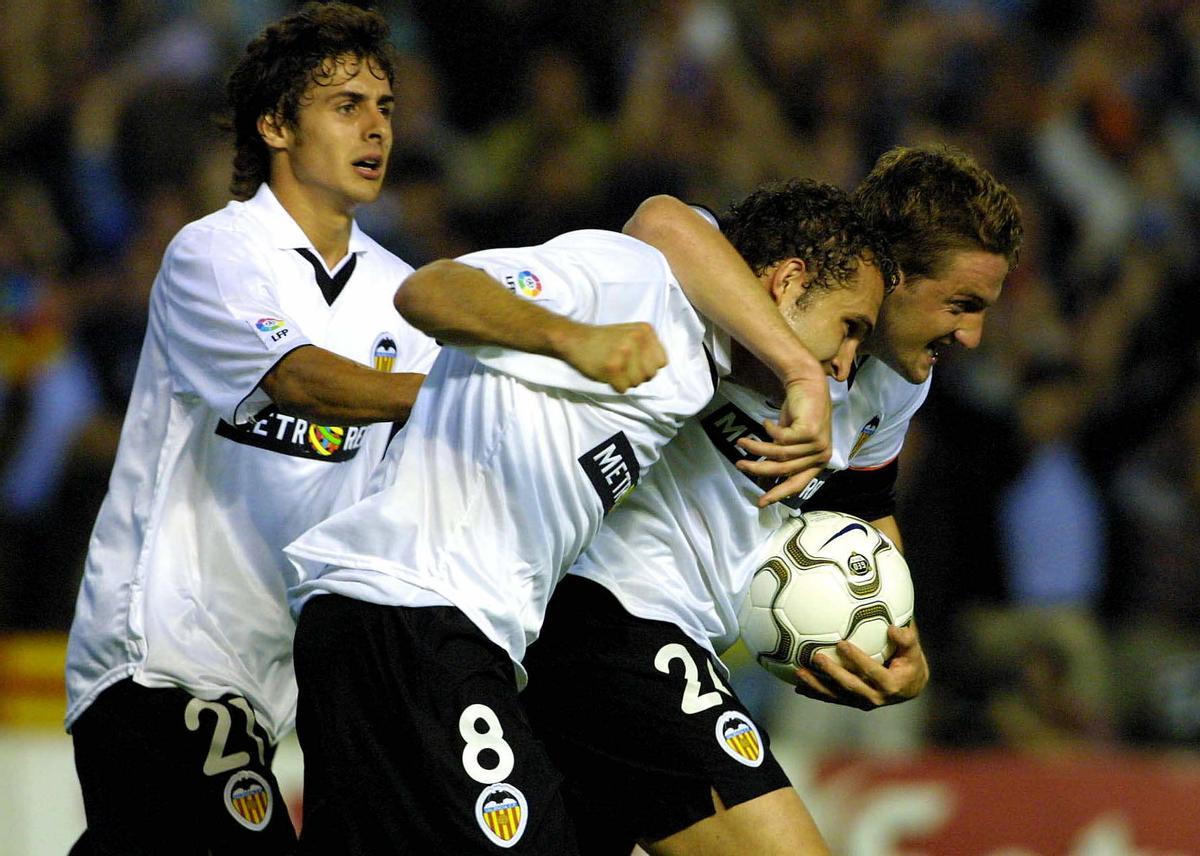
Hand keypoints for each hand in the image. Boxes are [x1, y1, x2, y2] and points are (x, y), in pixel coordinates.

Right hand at [560, 321, 666, 392]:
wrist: (576, 339)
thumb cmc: (604, 340)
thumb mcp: (632, 334)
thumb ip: (648, 347)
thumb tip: (658, 367)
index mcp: (646, 330)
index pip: (662, 362)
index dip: (648, 366)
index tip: (634, 363)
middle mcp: (638, 339)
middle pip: (651, 374)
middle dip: (638, 375)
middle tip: (622, 367)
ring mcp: (625, 352)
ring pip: (637, 383)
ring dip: (625, 381)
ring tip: (614, 368)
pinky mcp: (612, 366)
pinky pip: (623, 389)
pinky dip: (615, 386)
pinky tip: (606, 373)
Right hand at [734, 376, 831, 505]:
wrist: (809, 386)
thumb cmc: (799, 413)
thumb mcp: (789, 439)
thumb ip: (781, 456)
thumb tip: (763, 474)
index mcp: (818, 462)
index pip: (797, 483)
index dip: (777, 493)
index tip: (760, 502)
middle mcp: (821, 456)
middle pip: (784, 469)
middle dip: (758, 469)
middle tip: (739, 465)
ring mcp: (817, 444)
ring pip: (780, 454)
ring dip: (757, 448)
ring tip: (742, 441)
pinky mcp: (810, 432)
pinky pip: (780, 438)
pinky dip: (769, 430)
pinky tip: (765, 422)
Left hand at [791, 623, 929, 710]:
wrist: (909, 687)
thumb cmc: (910, 661)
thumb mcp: (914, 650)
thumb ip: (907, 639)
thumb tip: (893, 627)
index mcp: (891, 684)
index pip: (872, 671)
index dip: (857, 659)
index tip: (842, 644)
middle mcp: (876, 697)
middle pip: (850, 685)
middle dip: (832, 673)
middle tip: (816, 656)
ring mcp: (862, 702)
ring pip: (836, 695)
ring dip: (817, 685)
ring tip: (799, 673)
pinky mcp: (852, 703)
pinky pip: (832, 698)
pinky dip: (815, 692)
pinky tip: (798, 684)